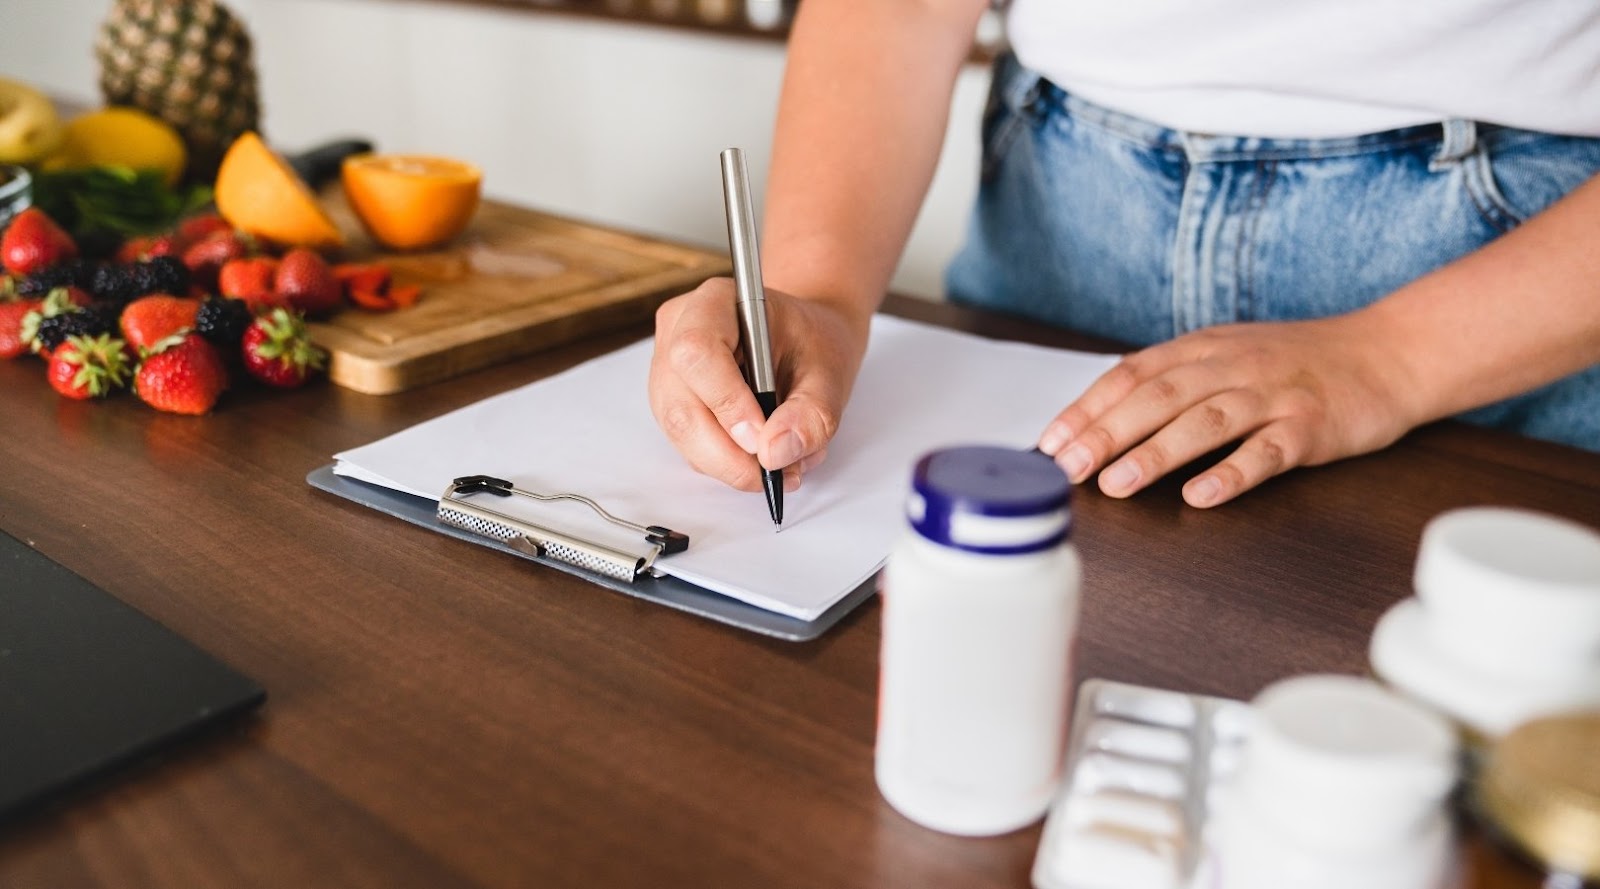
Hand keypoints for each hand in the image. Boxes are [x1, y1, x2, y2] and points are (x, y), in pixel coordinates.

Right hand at [649, 278, 870, 491]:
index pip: (697, 352)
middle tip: (777, 471)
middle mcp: (678, 332)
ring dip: (729, 463)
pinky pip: (688, 445)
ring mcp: (667, 371)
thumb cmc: (812, 343)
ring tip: (781, 463)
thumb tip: (774, 453)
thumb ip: (812, 412)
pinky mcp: (671, 403)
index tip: (764, 439)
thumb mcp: (830, 372)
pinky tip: (762, 455)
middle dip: (727, 453)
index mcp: (715, 302)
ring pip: (680, 434)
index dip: (726, 403)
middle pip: (679, 405)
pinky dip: (726, 462)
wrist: (804, 341)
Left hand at [1037, 314, 1419, 506]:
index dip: (1088, 407)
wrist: (1390, 352)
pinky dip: (1232, 473)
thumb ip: (1174, 379)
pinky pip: (1267, 452)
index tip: (1050, 441)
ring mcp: (1273, 396)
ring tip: (1116, 483)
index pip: (1132, 374)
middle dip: (1106, 432)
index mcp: (1204, 349)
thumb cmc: (1299, 363)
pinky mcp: (1312, 427)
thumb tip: (1105, 417)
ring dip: (1156, 453)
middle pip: (1158, 396)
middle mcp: (1232, 367)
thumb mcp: (1228, 355)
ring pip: (1205, 422)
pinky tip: (1201, 495)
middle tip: (1067, 467)